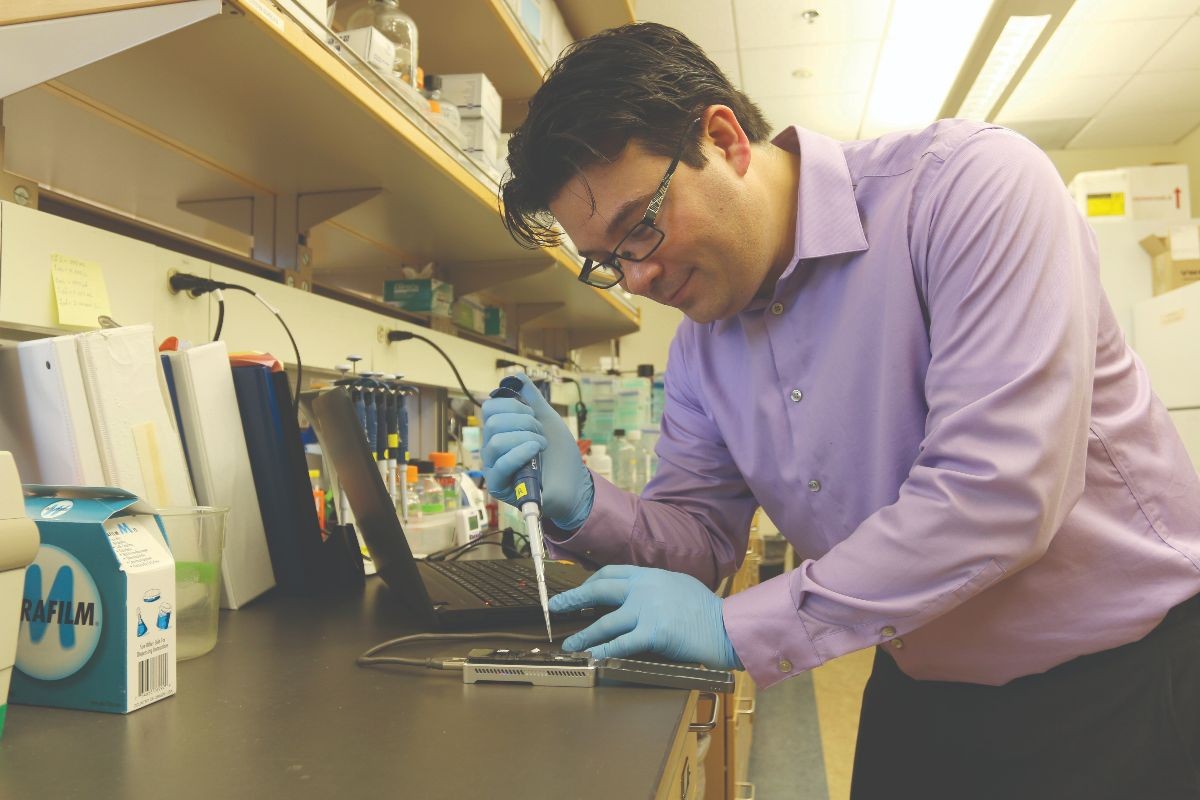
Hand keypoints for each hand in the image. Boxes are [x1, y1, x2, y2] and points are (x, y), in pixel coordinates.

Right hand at [481, 373, 593, 529]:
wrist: (574, 484)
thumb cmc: (560, 455)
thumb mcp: (548, 420)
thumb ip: (532, 398)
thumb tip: (517, 376)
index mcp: (501, 430)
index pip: (490, 408)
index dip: (513, 406)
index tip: (533, 415)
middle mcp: (493, 447)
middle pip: (492, 422)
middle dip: (524, 422)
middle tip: (540, 434)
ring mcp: (494, 467)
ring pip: (496, 441)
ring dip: (526, 439)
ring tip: (541, 447)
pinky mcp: (499, 486)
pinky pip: (500, 464)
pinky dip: (520, 453)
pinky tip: (536, 452)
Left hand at [549, 565, 741, 668]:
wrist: (726, 626)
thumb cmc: (706, 610)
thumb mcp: (678, 585)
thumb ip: (654, 587)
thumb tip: (635, 594)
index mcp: (650, 575)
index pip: (610, 573)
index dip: (589, 582)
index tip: (578, 591)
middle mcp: (644, 588)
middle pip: (599, 590)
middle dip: (574, 599)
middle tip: (556, 607)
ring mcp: (647, 610)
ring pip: (605, 622)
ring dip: (583, 635)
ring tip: (569, 645)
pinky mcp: (653, 633)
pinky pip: (621, 644)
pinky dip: (603, 651)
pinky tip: (592, 657)